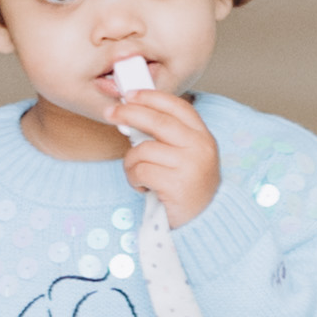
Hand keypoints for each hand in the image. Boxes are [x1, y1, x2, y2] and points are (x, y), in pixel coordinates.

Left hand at [105, 71, 220, 223]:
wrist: (205, 221)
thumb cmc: (189, 187)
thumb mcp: (187, 155)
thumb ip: (168, 136)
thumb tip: (132, 114)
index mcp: (202, 136)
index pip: (176, 106)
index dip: (150, 97)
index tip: (130, 94)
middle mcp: (199, 147)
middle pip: (157, 121)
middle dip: (129, 113)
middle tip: (111, 113)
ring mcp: (189, 165)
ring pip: (143, 149)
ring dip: (131, 163)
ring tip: (138, 174)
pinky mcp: (176, 184)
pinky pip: (140, 171)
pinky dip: (134, 179)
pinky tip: (143, 187)